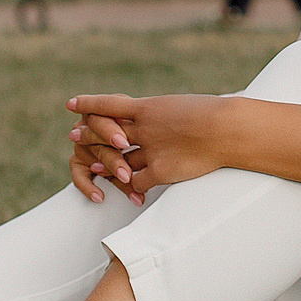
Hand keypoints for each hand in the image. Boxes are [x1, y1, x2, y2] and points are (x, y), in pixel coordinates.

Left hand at [67, 93, 233, 202]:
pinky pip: (137, 183)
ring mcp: (149, 150)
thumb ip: (167, 114)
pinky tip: (133, 196)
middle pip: (106, 133)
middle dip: (90, 136)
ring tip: (94, 169)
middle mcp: (143, 128)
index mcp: (149, 107)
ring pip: (118, 162)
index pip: (109, 104)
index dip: (89, 105)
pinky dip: (134, 189)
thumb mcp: (185, 107)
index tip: (72, 104)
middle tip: (75, 137)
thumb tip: (164, 116)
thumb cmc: (215, 114)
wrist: (228, 129)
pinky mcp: (159, 171)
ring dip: (106, 166)